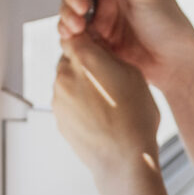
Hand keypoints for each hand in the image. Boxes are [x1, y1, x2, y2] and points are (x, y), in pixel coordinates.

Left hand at [52, 31, 162, 183]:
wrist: (124, 160)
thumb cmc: (135, 118)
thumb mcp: (132, 74)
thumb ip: (110, 56)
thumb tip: (100, 51)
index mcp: (84, 58)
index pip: (76, 34)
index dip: (88, 39)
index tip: (99, 47)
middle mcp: (65, 75)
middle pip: (70, 58)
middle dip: (85, 64)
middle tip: (107, 77)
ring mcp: (58, 98)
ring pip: (67, 81)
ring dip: (81, 85)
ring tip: (107, 101)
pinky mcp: (58, 118)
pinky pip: (66, 102)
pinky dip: (79, 104)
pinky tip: (99, 116)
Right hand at [58, 0, 193, 86]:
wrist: (174, 64)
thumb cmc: (171, 26)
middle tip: (80, 7)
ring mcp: (101, 15)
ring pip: (70, 6)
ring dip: (67, 13)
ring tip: (77, 26)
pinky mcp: (96, 36)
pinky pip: (73, 30)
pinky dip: (68, 31)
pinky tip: (73, 36)